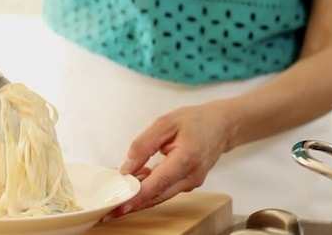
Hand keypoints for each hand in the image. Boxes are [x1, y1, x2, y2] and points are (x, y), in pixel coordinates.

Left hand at [103, 100, 233, 220]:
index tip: (119, 205)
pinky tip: (136, 181)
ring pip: (160, 195)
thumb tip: (126, 167)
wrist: (222, 126)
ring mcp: (191, 183)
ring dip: (139, 195)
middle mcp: (191, 176)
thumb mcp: (165, 123)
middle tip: (109, 210)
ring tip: (119, 191)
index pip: (157, 183)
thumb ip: (143, 144)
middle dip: (132, 203)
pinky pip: (165, 190)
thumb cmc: (196, 121)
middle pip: (157, 196)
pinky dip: (149, 189)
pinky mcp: (188, 184)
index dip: (136, 196)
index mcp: (187, 158)